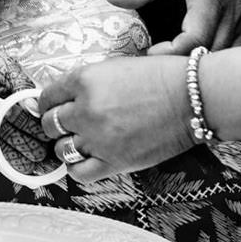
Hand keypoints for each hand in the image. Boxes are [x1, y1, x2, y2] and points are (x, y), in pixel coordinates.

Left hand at [36, 55, 194, 181]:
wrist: (194, 98)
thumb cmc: (160, 78)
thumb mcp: (115, 68)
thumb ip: (86, 83)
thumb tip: (62, 96)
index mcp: (84, 80)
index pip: (46, 97)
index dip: (48, 103)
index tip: (54, 107)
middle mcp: (86, 109)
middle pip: (49, 123)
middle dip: (55, 124)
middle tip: (68, 124)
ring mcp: (99, 138)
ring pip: (60, 149)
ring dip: (66, 145)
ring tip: (81, 141)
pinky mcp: (114, 161)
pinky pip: (79, 173)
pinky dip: (77, 168)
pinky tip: (87, 159)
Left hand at [107, 0, 240, 53]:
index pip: (194, 38)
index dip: (171, 52)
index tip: (151, 52)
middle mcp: (234, 8)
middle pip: (213, 53)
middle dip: (186, 64)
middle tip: (161, 64)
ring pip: (230, 55)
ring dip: (206, 64)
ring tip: (180, 62)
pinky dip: (224, 57)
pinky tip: (204, 55)